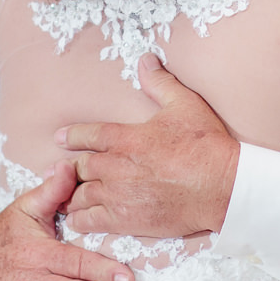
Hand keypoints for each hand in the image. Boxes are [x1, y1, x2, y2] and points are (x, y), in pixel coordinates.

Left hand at [60, 56, 239, 237]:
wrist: (220, 186)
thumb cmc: (205, 145)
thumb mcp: (184, 105)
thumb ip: (160, 84)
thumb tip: (146, 60)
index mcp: (125, 138)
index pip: (87, 135)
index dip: (70, 136)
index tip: (59, 138)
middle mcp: (114, 166)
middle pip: (78, 168)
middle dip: (70, 170)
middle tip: (62, 173)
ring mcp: (117, 194)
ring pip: (79, 195)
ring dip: (72, 196)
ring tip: (68, 198)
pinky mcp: (124, 219)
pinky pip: (89, 220)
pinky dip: (79, 219)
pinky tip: (77, 219)